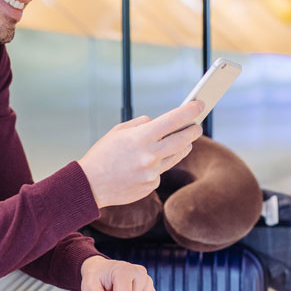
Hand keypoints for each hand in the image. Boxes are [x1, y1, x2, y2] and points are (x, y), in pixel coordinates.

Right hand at [77, 101, 204, 207]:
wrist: (90, 185)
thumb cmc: (103, 155)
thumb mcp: (118, 131)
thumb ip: (141, 124)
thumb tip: (159, 122)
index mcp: (141, 137)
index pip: (173, 120)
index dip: (190, 111)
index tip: (200, 105)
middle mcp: (150, 155)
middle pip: (183, 140)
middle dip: (193, 130)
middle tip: (197, 126)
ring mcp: (152, 172)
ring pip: (176, 156)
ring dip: (182, 147)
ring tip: (185, 142)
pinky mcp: (151, 185)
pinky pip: (161, 171)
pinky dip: (158, 166)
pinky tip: (147, 165)